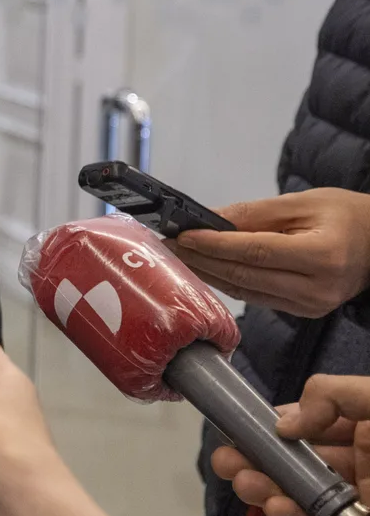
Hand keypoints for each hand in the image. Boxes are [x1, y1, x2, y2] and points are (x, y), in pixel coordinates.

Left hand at [174, 189, 369, 316]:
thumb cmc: (346, 216)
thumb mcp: (301, 203)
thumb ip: (252, 214)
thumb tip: (206, 219)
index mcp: (323, 256)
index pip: (254, 252)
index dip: (213, 245)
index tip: (182, 235)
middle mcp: (318, 288)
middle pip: (245, 276)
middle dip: (202, 259)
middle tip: (169, 244)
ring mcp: (312, 306)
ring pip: (246, 291)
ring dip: (209, 272)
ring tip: (180, 254)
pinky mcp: (304, 312)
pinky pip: (257, 297)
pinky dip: (229, 282)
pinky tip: (207, 267)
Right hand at [209, 373, 369, 515]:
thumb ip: (330, 394)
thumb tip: (285, 424)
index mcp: (360, 427)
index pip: (303, 423)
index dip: (268, 425)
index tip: (242, 426)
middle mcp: (355, 463)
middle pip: (293, 463)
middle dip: (254, 461)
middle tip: (225, 460)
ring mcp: (355, 500)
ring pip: (299, 496)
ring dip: (265, 490)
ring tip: (245, 484)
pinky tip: (275, 508)